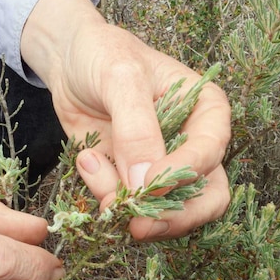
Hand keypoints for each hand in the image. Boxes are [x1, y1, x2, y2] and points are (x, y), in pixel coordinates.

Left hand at [22, 0, 230, 239]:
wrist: (69, 60)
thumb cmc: (103, 54)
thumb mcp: (121, 78)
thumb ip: (136, 128)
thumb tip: (146, 185)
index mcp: (207, 113)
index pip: (211, 156)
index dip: (181, 175)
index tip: (146, 184)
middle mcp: (194, 146)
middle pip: (206, 201)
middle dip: (170, 218)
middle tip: (136, 225)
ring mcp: (164, 168)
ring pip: (167, 214)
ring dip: (128, 207)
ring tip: (90, 164)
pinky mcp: (133, 181)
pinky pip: (129, 207)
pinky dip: (105, 195)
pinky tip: (86, 159)